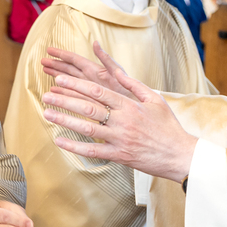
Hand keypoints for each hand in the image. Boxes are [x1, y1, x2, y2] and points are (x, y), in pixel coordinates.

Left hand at [40, 44, 196, 183]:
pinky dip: (74, 146)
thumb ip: (133, 84)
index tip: (60, 79)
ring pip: (87, 129)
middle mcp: (123, 121)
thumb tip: (115, 70)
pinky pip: (93, 151)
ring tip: (47, 113)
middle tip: (46, 95)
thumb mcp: (154, 99)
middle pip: (88, 108)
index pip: (97, 91)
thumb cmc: (168, 126)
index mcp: (130, 105)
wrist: (180, 155)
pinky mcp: (119, 156)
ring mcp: (120, 139)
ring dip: (65, 120)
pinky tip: (59, 140)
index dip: (76, 84)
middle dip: (65, 100)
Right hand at [41, 42, 131, 98]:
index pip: (75, 60)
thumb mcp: (119, 73)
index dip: (62, 54)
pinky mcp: (90, 100)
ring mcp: (90, 89)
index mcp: (96, 71)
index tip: (49, 50)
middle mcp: (91, 79)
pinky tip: (55, 90)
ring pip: (70, 81)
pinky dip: (63, 91)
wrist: (136, 111)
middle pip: (69, 69)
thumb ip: (106, 60)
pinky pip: (73, 94)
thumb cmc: (131, 92)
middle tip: (42, 61)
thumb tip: (96, 43)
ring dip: (57, 76)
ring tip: (46, 71)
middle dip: (56, 64)